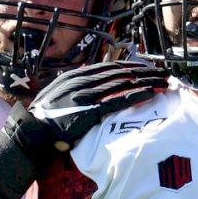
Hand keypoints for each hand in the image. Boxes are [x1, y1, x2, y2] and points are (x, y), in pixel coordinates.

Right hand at [24, 60, 166, 152]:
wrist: (33, 131)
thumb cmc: (46, 116)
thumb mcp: (59, 93)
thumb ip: (75, 84)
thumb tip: (87, 75)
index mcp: (77, 75)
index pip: (112, 67)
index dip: (133, 66)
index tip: (149, 69)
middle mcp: (84, 80)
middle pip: (122, 72)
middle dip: (146, 72)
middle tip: (164, 73)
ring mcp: (88, 94)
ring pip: (124, 83)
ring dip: (147, 82)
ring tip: (165, 81)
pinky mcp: (91, 110)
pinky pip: (119, 100)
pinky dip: (137, 95)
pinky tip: (151, 93)